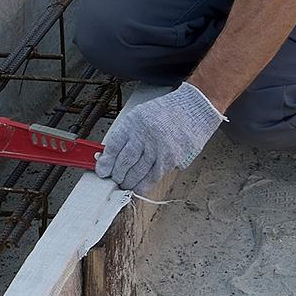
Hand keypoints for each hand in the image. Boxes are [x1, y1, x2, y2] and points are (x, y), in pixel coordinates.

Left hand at [95, 83, 223, 191]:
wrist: (193, 108)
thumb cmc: (166, 112)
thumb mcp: (140, 116)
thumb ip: (127, 134)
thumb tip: (112, 155)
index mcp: (134, 123)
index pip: (114, 147)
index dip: (106, 162)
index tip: (102, 171)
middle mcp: (145, 135)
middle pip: (125, 162)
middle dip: (117, 175)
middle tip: (114, 179)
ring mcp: (159, 148)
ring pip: (138, 172)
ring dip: (129, 182)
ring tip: (125, 184)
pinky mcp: (171, 158)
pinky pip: (154, 176)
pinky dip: (144, 184)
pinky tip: (139, 187)